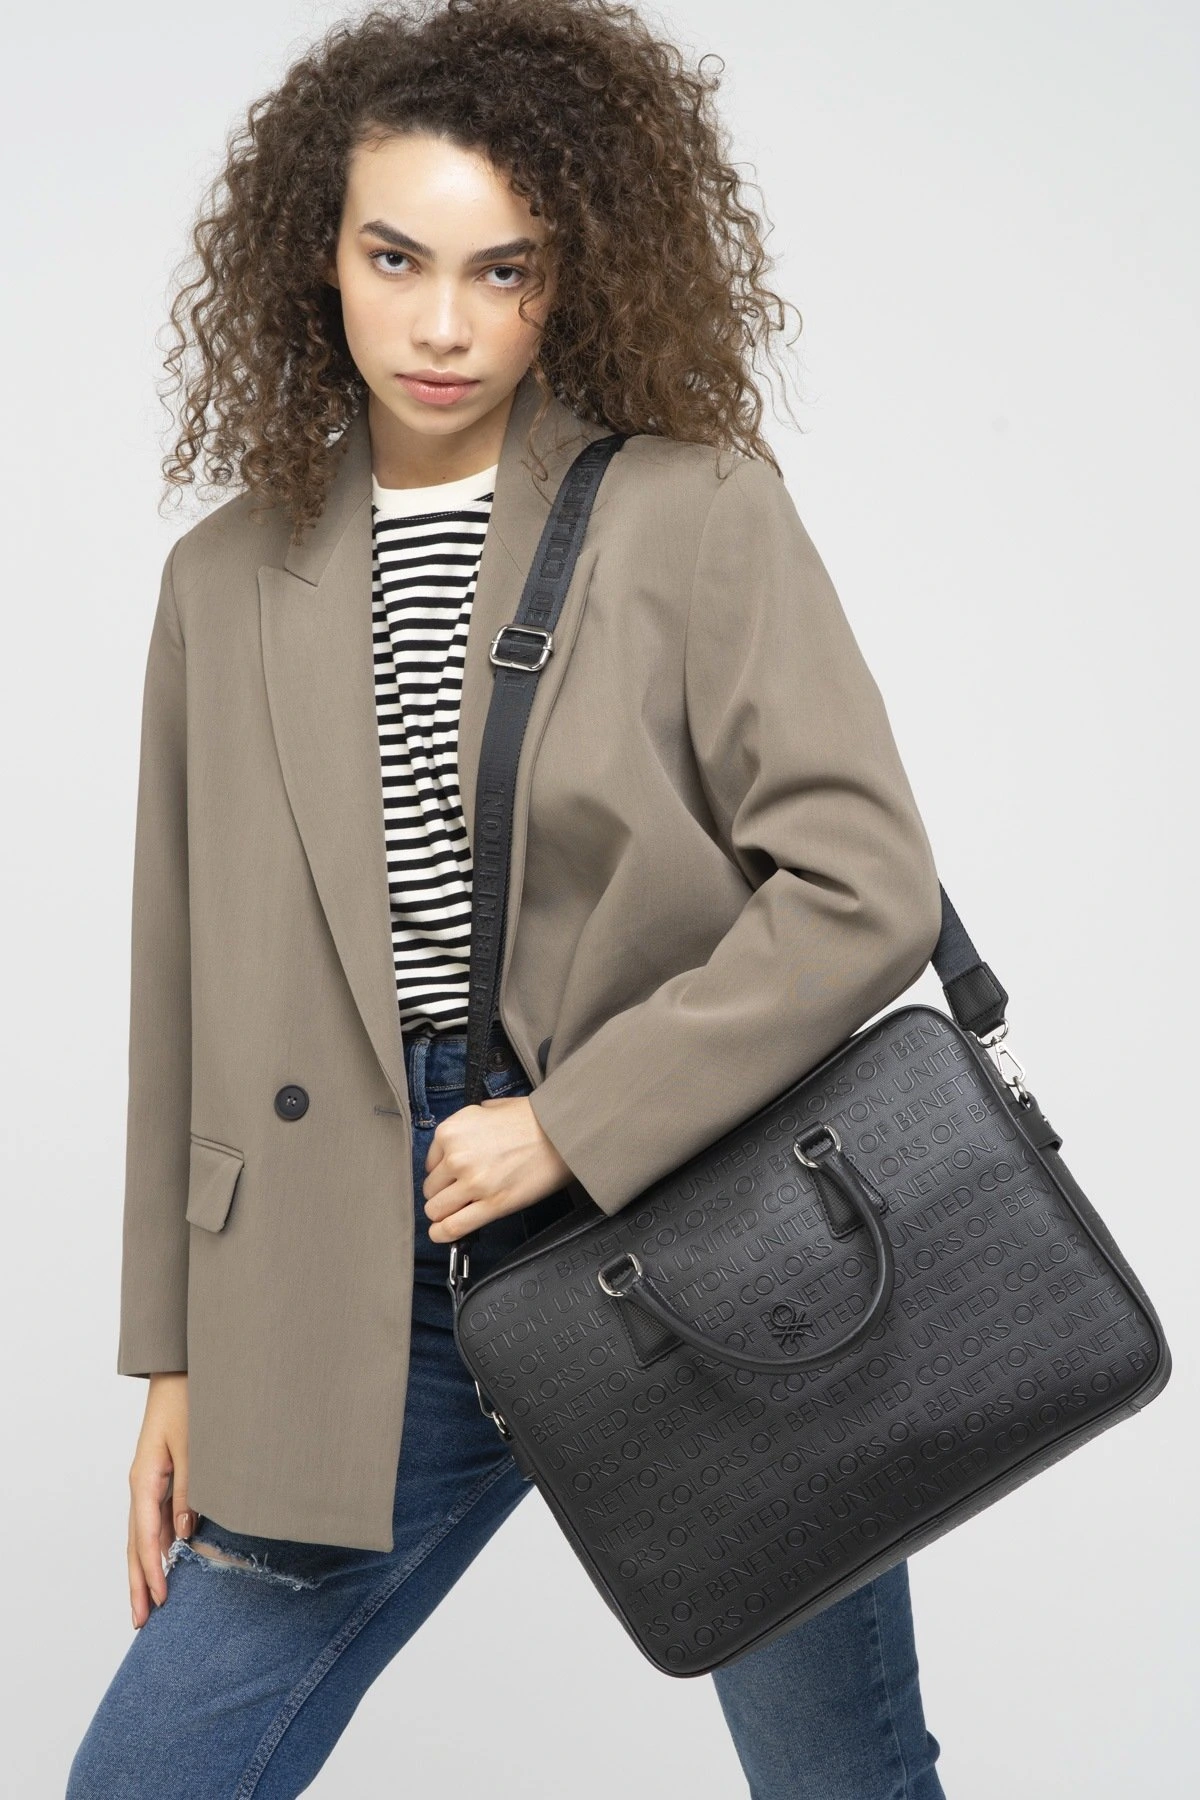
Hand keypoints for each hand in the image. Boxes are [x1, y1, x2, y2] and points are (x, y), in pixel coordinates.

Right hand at [127, 1371, 192, 1628]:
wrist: (179, 1373)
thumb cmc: (189, 1403)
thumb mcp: (195, 1447)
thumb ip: (192, 1490)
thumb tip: (184, 1534)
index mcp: (145, 1479)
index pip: (146, 1536)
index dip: (151, 1571)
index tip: (159, 1600)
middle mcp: (141, 1485)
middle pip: (135, 1543)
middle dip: (138, 1583)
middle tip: (141, 1621)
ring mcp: (147, 1483)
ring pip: (141, 1536)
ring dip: (143, 1569)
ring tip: (147, 1604)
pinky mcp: (159, 1479)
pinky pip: (152, 1521)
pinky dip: (153, 1548)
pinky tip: (161, 1564)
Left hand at [423, 1095, 573, 1242]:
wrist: (562, 1133)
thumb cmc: (532, 1119)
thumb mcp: (490, 1108)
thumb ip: (468, 1125)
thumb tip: (461, 1139)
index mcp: (451, 1131)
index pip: (429, 1164)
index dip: (441, 1174)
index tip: (450, 1179)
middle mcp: (456, 1156)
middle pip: (431, 1189)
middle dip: (443, 1194)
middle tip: (458, 1194)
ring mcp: (472, 1183)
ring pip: (436, 1210)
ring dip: (443, 1214)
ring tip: (454, 1213)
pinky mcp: (492, 1204)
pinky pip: (453, 1227)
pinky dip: (443, 1234)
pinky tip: (441, 1233)